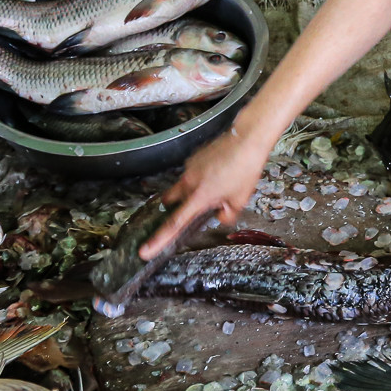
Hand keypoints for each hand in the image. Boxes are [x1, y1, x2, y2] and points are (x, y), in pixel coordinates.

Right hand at [139, 127, 268, 259]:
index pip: (175, 223)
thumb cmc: (244, 170)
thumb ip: (226, 216)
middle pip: (170, 201)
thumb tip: (219, 216)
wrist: (245, 140)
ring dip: (193, 190)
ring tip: (219, 183)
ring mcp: (189, 168)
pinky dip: (200, 176)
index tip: (145, 250)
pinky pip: (191, 172)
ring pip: (182, 185)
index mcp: (199, 197)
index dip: (159, 239)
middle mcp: (189, 182)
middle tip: (193, 206)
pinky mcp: (193, 157)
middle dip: (176, 206)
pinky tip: (219, 171)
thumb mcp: (240, 201)